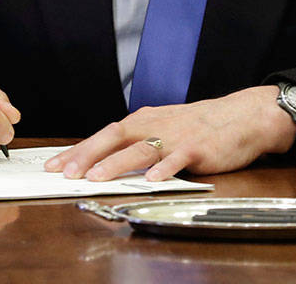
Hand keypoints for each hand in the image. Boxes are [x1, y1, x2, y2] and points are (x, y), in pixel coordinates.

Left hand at [44, 86, 295, 181]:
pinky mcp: (197, 148)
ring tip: (96, 178)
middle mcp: (155, 125)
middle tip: (65, 172)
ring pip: (140, 150)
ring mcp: (176, 137)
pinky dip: (164, 169)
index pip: (104, 134)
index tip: (54, 164)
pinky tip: (153, 180)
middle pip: (115, 138)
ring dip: (116, 164)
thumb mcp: (163, 128)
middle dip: (87, 155)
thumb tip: (104, 162)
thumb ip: (137, 143)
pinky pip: (178, 159)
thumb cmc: (199, 126)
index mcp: (144, 120)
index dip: (78, 149)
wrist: (241, 116)